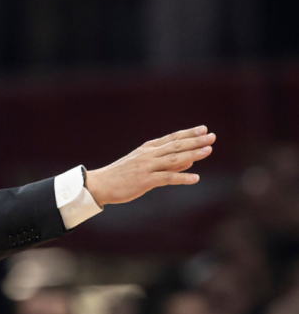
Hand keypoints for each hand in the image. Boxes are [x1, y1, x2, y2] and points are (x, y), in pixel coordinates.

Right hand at [85, 125, 214, 204]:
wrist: (101, 185)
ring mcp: (147, 167)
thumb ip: (166, 163)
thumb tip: (189, 160)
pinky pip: (167, 178)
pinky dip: (182, 177)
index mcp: (147, 149)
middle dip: (195, 141)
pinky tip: (195, 178)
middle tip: (212, 136)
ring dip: (193, 154)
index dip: (188, 133)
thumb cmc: (121, 176)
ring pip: (174, 159)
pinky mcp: (145, 181)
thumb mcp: (142, 165)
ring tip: (209, 151)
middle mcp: (149, 155)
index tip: (203, 128)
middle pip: (176, 146)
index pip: (171, 138)